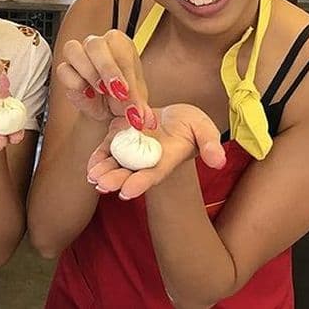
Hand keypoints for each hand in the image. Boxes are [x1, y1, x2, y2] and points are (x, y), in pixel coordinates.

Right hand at [57, 29, 155, 128]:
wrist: (110, 110)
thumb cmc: (124, 97)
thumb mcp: (135, 102)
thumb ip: (137, 106)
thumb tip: (139, 116)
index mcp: (120, 44)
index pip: (120, 50)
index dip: (123, 72)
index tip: (126, 91)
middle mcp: (98, 44)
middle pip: (95, 45)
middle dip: (106, 69)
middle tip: (115, 92)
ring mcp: (79, 54)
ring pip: (73, 50)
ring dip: (88, 73)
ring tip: (101, 92)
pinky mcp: (65, 69)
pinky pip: (63, 69)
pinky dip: (74, 83)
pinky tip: (88, 95)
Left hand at [86, 104, 226, 199]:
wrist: (174, 116)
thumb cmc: (192, 126)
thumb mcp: (204, 129)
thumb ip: (210, 144)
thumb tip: (218, 160)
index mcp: (165, 160)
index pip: (152, 174)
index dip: (140, 183)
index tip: (126, 192)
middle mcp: (146, 159)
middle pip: (130, 172)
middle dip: (116, 180)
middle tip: (102, 185)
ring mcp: (131, 149)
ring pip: (116, 163)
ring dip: (104, 171)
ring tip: (92, 177)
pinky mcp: (120, 136)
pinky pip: (107, 148)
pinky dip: (99, 157)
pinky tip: (90, 165)